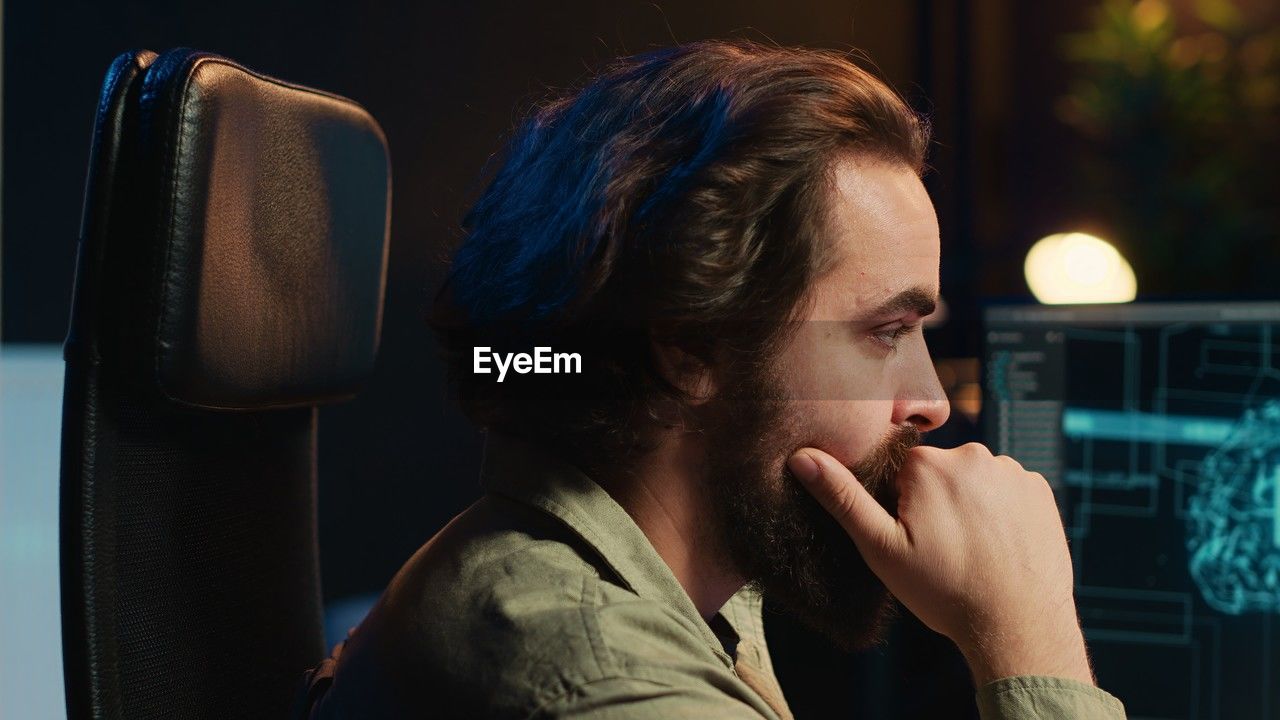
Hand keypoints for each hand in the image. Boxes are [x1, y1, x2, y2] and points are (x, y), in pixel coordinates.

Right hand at [787, 442, 1093, 685]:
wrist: (1016, 625)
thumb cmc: (944, 591)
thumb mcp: (880, 548)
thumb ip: (842, 497)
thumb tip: (802, 456)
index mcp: (929, 463)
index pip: (902, 472)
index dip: (902, 507)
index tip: (914, 539)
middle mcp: (974, 455)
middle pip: (939, 473)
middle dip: (936, 503)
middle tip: (941, 549)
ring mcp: (1013, 472)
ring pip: (974, 481)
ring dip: (969, 506)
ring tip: (972, 552)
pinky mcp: (1040, 490)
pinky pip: (1008, 491)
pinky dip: (1001, 512)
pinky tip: (998, 547)